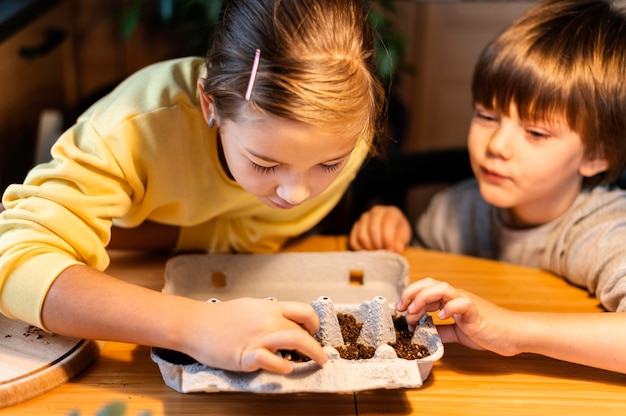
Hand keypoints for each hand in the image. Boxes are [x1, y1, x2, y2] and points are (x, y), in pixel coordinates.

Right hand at [183, 297, 327, 373]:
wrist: (194, 323)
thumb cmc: (219, 318)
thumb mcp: (249, 308)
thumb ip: (268, 315)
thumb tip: (283, 323)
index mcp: (268, 307)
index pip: (303, 310)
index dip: (314, 322)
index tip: (314, 332)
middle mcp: (267, 320)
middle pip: (303, 329)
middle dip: (316, 344)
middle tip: (320, 355)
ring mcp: (258, 337)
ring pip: (295, 339)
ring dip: (312, 352)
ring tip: (318, 362)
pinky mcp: (246, 354)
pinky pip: (271, 359)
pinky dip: (282, 365)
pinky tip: (286, 368)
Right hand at [349, 205, 410, 252]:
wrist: (391, 231)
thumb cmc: (398, 233)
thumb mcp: (403, 237)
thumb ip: (400, 242)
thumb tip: (397, 249)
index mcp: (391, 212)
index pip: (387, 223)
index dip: (388, 239)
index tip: (390, 250)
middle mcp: (376, 211)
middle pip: (372, 229)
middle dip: (378, 244)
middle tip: (383, 254)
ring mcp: (364, 218)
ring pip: (361, 235)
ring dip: (369, 248)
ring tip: (377, 253)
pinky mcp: (356, 226)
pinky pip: (354, 240)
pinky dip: (360, 250)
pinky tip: (368, 252)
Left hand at [397, 278, 520, 355]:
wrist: (514, 333)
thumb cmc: (488, 330)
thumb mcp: (458, 332)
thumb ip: (442, 331)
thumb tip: (424, 332)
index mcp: (450, 300)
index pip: (426, 289)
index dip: (410, 296)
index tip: (400, 310)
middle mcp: (456, 297)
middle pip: (430, 283)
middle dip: (411, 293)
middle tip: (402, 308)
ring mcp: (466, 302)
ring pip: (443, 288)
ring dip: (425, 297)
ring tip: (415, 311)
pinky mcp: (477, 312)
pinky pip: (462, 303)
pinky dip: (450, 307)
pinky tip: (442, 317)